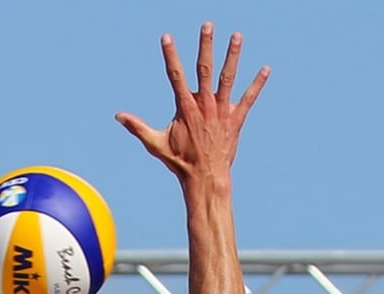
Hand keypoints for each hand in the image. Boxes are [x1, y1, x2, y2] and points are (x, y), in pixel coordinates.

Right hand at [116, 23, 268, 185]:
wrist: (205, 178)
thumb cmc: (179, 161)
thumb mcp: (155, 144)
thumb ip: (137, 127)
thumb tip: (117, 116)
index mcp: (185, 108)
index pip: (176, 76)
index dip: (171, 55)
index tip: (167, 37)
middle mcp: (204, 106)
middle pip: (205, 69)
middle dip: (206, 46)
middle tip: (208, 25)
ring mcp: (221, 111)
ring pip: (228, 78)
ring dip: (233, 56)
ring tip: (237, 36)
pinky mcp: (235, 120)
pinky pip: (248, 99)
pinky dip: (257, 84)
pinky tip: (266, 68)